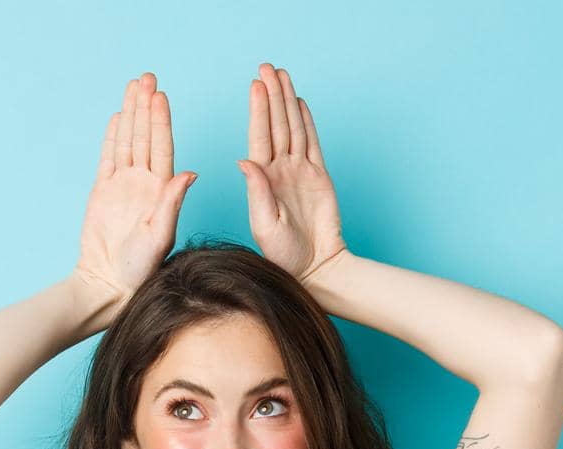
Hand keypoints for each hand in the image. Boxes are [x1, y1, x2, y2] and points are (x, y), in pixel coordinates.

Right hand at [74, 72, 198, 317]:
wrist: (110, 283)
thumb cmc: (141, 269)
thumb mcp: (161, 235)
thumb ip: (173, 203)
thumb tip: (191, 173)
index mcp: (162, 191)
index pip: (162, 147)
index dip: (161, 120)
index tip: (161, 95)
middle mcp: (145, 184)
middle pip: (145, 136)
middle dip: (146, 106)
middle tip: (148, 77)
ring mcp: (123, 186)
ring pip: (128, 141)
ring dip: (132, 113)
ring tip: (134, 86)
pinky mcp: (103, 192)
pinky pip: (109, 158)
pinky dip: (113, 137)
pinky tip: (119, 117)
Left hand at [236, 63, 348, 281]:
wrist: (314, 267)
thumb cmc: (283, 255)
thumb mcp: (264, 224)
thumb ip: (256, 192)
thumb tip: (244, 161)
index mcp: (263, 179)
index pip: (260, 136)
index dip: (259, 109)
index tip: (256, 85)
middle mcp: (279, 170)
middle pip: (275, 124)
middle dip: (271, 95)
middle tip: (267, 67)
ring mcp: (299, 171)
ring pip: (293, 128)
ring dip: (286, 101)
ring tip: (282, 76)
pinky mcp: (318, 176)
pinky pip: (312, 143)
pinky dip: (306, 122)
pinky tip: (299, 104)